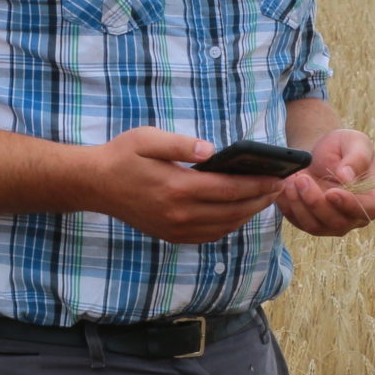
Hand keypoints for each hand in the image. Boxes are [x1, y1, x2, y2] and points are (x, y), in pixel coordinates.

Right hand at [80, 129, 284, 243]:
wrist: (94, 185)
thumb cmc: (122, 156)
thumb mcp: (147, 138)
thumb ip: (180, 144)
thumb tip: (211, 150)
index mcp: (177, 187)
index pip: (229, 188)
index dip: (257, 184)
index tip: (278, 177)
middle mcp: (179, 214)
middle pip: (232, 211)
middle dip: (260, 199)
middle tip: (279, 187)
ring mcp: (175, 229)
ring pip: (224, 226)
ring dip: (248, 214)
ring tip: (264, 198)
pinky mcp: (171, 236)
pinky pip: (210, 235)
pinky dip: (230, 225)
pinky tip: (239, 211)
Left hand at [277, 128, 374, 236]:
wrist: (321, 151)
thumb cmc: (343, 147)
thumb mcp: (356, 142)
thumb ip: (357, 158)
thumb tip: (346, 177)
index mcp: (371, 198)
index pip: (367, 210)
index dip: (349, 204)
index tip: (331, 192)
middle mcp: (353, 216)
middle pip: (337, 222)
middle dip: (316, 202)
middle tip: (302, 178)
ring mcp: (330, 223)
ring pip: (315, 226)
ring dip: (299, 205)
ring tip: (290, 180)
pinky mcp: (309, 222)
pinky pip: (297, 221)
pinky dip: (288, 206)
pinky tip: (283, 188)